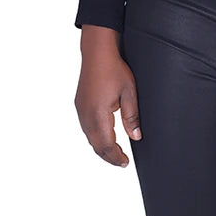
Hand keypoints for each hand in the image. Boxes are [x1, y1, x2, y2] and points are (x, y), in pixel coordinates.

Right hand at [74, 25, 142, 166]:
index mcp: (98, 114)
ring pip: (89, 137)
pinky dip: (95, 137)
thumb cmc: (114, 69)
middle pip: (96, 145)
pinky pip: (86, 127)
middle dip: (108, 156)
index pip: (106, 145)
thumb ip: (132, 117)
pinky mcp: (79, 104)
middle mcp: (86, 115)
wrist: (97, 52)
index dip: (116, 157)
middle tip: (122, 162)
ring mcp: (80, 110)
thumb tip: (136, 137)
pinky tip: (104, 136)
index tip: (125, 163)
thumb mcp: (129, 92)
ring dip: (101, 147)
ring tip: (115, 152)